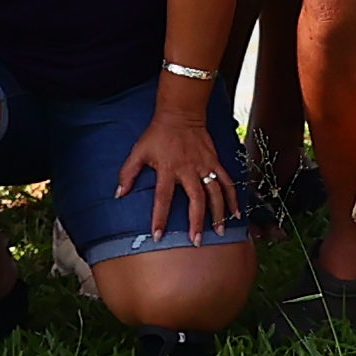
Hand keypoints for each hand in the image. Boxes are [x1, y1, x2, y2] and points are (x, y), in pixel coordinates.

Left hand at [121, 77, 241, 240]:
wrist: (181, 114)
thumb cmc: (157, 134)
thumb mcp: (138, 151)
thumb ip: (128, 173)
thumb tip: (118, 194)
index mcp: (168, 169)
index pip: (163, 198)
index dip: (160, 218)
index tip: (157, 236)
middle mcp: (188, 170)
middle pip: (196, 200)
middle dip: (197, 222)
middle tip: (196, 241)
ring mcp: (204, 166)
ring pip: (215, 193)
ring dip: (218, 213)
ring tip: (220, 232)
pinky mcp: (215, 162)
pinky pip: (227, 182)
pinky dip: (233, 197)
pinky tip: (236, 212)